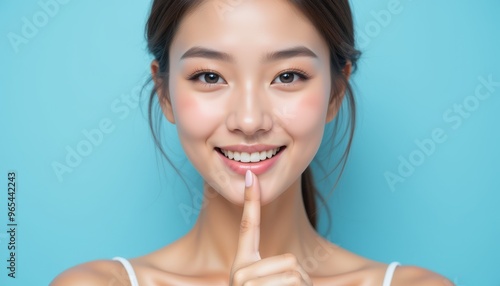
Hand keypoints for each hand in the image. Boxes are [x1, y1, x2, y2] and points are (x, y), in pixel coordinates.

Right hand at [229, 170, 312, 285]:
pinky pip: (295, 281)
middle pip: (290, 260)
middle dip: (300, 279)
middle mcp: (239, 271)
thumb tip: (295, 271)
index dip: (251, 201)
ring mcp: (244, 282)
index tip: (250, 175)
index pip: (248, 226)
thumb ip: (274, 272)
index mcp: (242, 264)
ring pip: (295, 274)